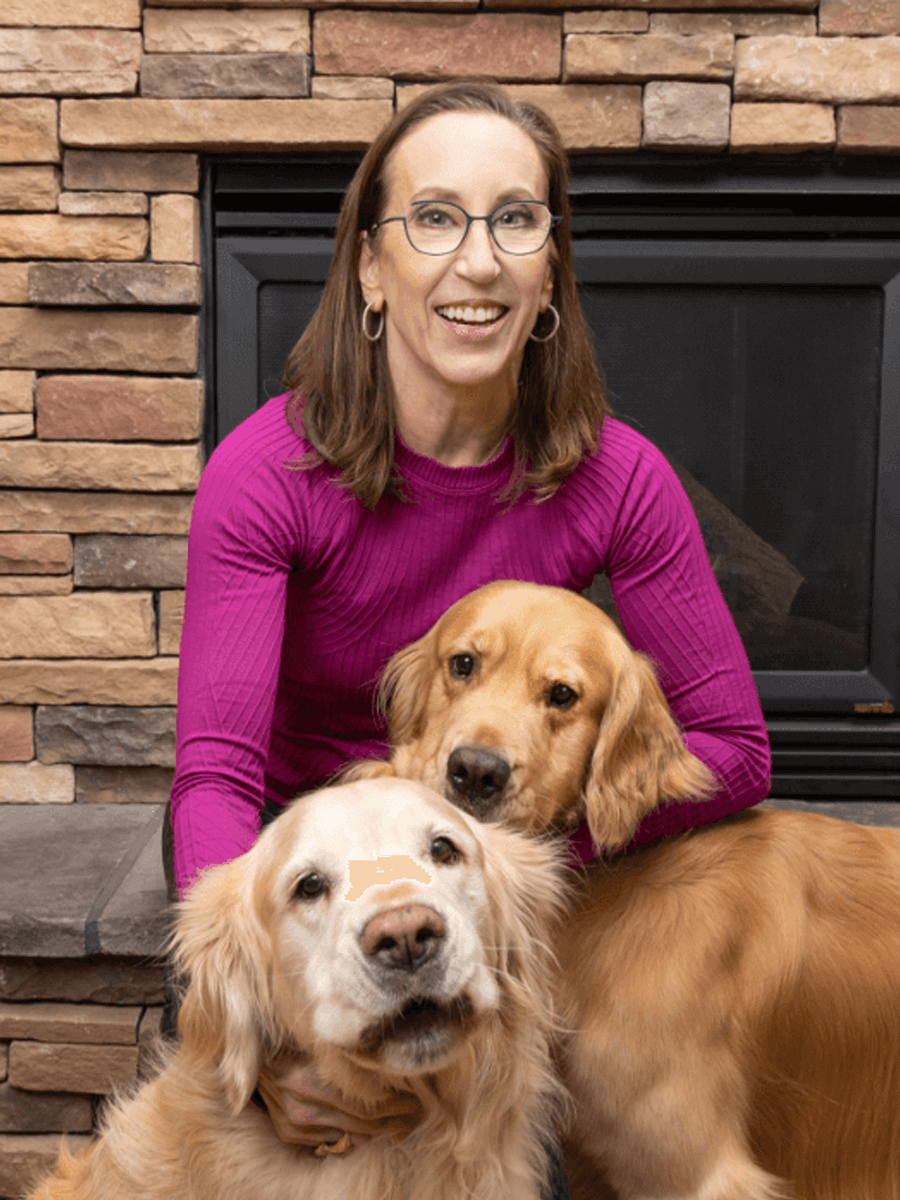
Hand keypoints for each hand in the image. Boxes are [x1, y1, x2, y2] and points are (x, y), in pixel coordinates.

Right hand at [255, 1051, 422, 1152]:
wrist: (256, 1052)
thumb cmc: (297, 1037)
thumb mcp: (322, 1039)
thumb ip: (350, 1057)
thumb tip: (391, 1068)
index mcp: (309, 1081)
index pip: (368, 1105)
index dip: (398, 1105)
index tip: (418, 1100)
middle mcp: (301, 1108)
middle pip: (365, 1123)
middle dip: (396, 1119)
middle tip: (418, 1112)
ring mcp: (294, 1125)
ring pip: (352, 1135)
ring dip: (381, 1130)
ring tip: (403, 1121)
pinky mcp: (290, 1134)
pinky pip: (333, 1140)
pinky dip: (355, 1134)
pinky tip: (372, 1127)